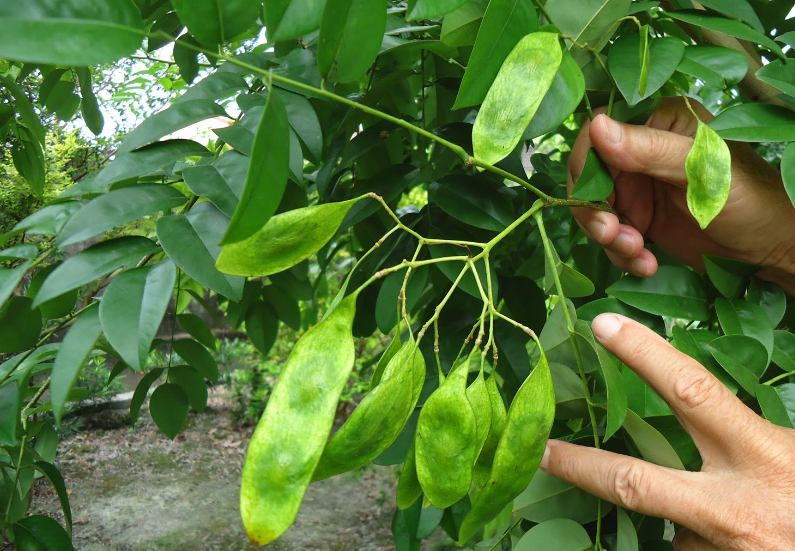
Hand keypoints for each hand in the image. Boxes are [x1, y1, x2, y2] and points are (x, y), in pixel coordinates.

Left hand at [540, 313, 794, 549]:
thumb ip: (765, 440)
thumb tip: (708, 414)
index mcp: (765, 460)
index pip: (692, 392)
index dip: (644, 356)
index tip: (602, 326)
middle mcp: (733, 511)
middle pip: (635, 483)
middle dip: (580, 466)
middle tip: (538, 449)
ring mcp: (718, 549)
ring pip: (674, 531)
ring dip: (691, 523)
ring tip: (747, 526)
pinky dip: (707, 544)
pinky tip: (742, 543)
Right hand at [567, 98, 794, 292]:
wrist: (772, 249)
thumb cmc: (750, 198)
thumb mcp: (700, 171)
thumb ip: (648, 149)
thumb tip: (596, 126)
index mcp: (659, 122)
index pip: (597, 132)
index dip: (586, 164)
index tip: (596, 195)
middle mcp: (643, 151)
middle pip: (588, 175)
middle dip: (593, 209)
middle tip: (611, 234)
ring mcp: (639, 187)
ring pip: (594, 209)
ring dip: (607, 236)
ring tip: (637, 252)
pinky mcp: (640, 219)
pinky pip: (610, 235)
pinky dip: (620, 254)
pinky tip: (646, 264)